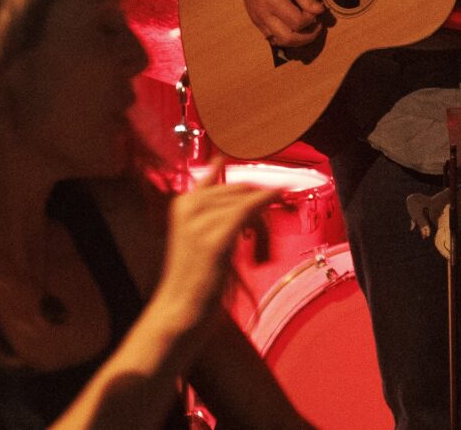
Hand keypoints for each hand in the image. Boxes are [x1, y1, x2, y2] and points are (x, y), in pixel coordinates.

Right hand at [150, 161, 278, 332]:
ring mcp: (198, 222)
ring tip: (273, 218)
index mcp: (182, 203)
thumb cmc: (194, 277)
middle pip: (235, 188)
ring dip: (264, 206)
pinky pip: (245, 211)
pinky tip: (278, 195)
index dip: (238, 161)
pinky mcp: (213, 240)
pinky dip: (265, 201)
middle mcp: (188, 207)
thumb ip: (217, 212)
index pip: (215, 173)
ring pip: (243, 199)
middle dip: (260, 195)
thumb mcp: (201, 236)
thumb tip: (246, 193)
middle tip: (281, 200)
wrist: (179, 310)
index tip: (259, 150)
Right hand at [229, 0, 325, 47]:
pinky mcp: (256, 22)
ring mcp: (258, 20)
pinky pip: (272, 37)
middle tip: (317, 26)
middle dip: (307, 37)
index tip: (316, 9)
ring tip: (306, 27)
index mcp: (274, 1)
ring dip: (296, 39)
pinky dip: (285, 36)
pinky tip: (292, 26)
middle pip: (288, 39)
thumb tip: (319, 11)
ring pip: (279, 42)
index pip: (298, 22)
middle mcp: (264, 14)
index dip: (311, 19)